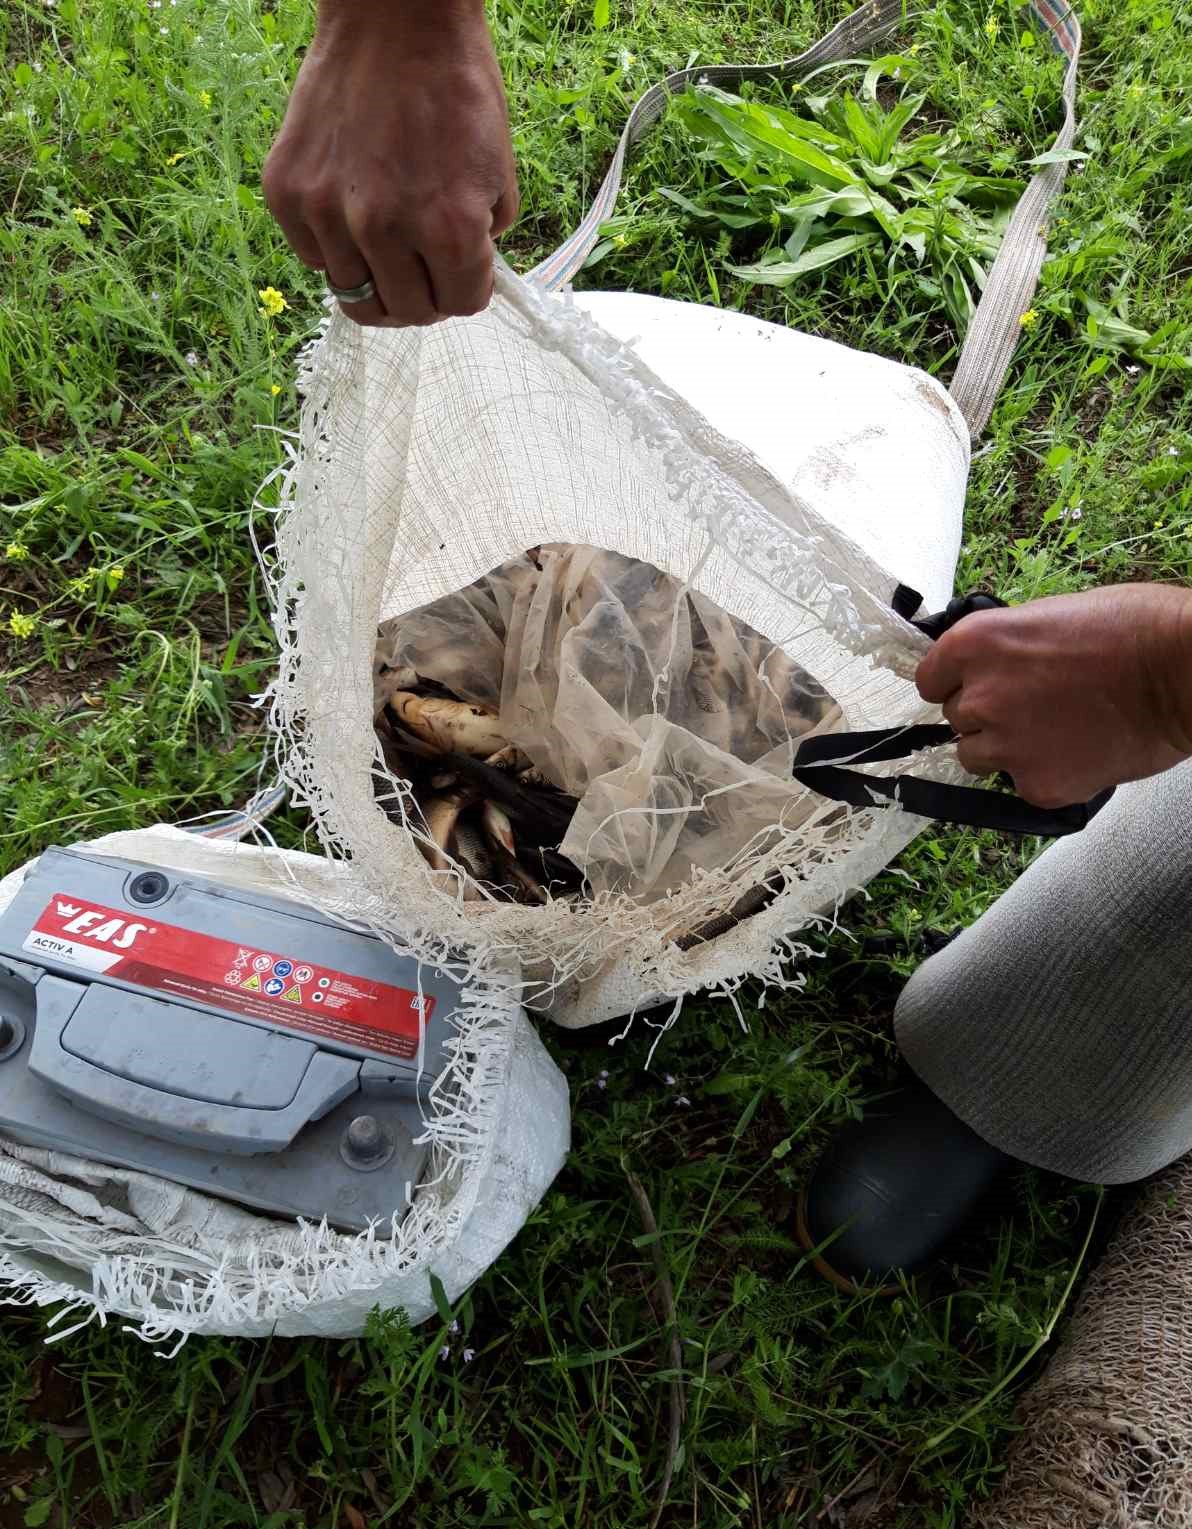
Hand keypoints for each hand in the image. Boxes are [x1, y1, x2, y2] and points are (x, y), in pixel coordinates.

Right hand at [263, 0, 517, 326]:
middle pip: (408, 312)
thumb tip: (459, 280)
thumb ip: (481, 240)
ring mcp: (328, 213)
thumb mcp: (498, 174)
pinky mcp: (287, 193)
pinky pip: (315, 258)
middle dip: (424, 294)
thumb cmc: (457, 91)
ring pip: (356, 296)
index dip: (466, 287)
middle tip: (423, 266)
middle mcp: (384, 230)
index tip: (461, 269)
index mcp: (449, 229)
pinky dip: (336, 248)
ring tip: (387, 240)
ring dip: (378, 277)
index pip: (461, 305)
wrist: (396, 20)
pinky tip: (350, 212)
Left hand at [916, 584, 1191, 807]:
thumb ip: (1005, 648)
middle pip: (956, 719)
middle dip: (986, 714)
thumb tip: (990, 667)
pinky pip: (1020, 784)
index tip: (976, 685)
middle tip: (1034, 705)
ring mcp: (1005, 746)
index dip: (954, 683)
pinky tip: (1081, 751)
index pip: (929, 680)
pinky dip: (1045, 773)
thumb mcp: (1048, 616)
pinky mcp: (1036, 785)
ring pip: (976, 756)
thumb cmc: (1130, 629)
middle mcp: (978, 697)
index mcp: (974, 645)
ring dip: (1004, 748)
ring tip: (1055, 730)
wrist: (1182, 673)